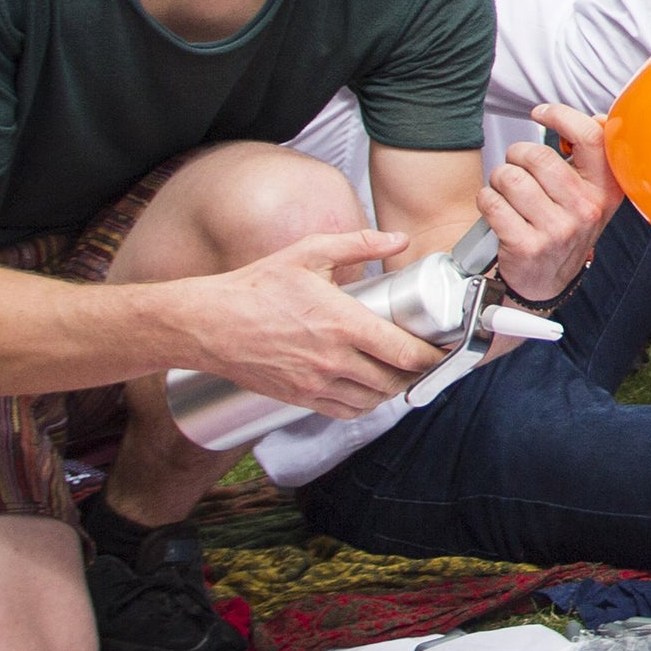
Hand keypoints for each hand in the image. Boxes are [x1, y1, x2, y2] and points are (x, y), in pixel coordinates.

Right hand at [191, 227, 443, 419]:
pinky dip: (364, 404)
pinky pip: (345, 411)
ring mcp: (314, 384)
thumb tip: (398, 239)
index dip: (431, 356)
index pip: (402, 352)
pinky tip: (368, 389)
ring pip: (371, 401)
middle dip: (417, 373)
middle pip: (393, 381)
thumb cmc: (256, 287)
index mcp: (341, 323)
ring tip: (399, 373)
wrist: (208, 324)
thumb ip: (359, 243)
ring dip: (392, 391)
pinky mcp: (299, 398)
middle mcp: (331, 360)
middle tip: (426, 360)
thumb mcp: (309, 253)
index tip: (442, 349)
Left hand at [479, 103, 622, 305]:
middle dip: (516, 155)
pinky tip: (496, 209)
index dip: (561, 116)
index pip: (590, 136)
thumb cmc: (563, 228)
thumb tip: (597, 118)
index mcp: (605, 189)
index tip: (541, 114)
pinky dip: (486, 199)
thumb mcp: (589, 195)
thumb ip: (592, 157)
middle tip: (516, 167)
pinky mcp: (527, 245)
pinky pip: (491, 202)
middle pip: (537, 155)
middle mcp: (586, 209)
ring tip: (506, 191)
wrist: (546, 281)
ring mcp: (557, 229)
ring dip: (499, 179)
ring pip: (509, 177)